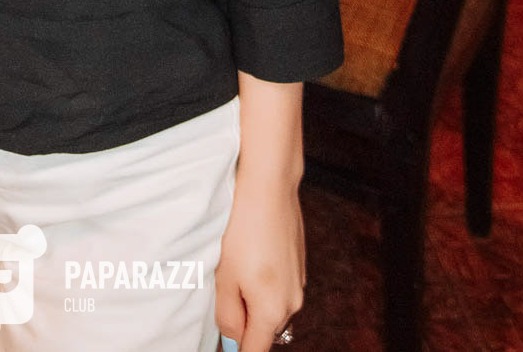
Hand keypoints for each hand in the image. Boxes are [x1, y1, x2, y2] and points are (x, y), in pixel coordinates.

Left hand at [215, 178, 304, 351]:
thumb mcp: (225, 277)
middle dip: (244, 320)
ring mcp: (299, 283)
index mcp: (272, 311)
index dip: (235, 347)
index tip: (223, 335)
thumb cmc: (243, 229)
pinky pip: (280, 286)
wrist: (269, 188)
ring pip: (272, 307)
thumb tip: (231, 338)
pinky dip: (265, 281)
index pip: (254, 350)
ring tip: (238, 265)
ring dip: (254, 298)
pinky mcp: (299, 265)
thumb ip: (227, 316)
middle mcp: (292, 302)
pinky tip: (252, 254)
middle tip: (224, 288)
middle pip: (264, 330)